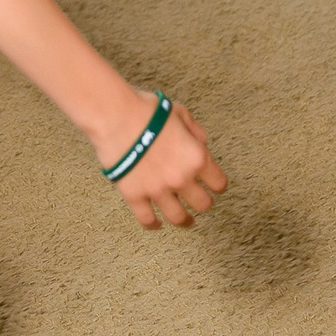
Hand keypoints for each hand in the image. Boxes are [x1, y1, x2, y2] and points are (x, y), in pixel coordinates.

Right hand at [99, 89, 226, 229]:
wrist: (116, 116)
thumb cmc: (147, 110)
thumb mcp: (181, 113)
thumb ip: (195, 131)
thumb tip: (201, 143)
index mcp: (196, 158)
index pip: (219, 183)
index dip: (218, 185)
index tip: (215, 186)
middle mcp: (181, 178)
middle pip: (202, 204)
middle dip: (203, 203)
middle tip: (199, 202)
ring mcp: (157, 190)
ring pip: (178, 218)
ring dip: (185, 221)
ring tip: (186, 222)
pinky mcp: (135, 196)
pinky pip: (146, 219)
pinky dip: (153, 225)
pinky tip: (156, 225)